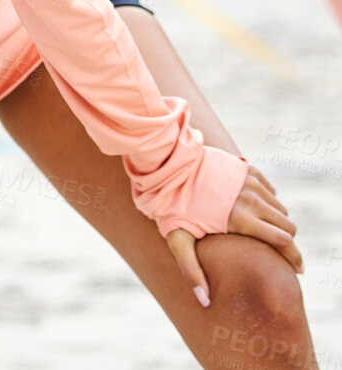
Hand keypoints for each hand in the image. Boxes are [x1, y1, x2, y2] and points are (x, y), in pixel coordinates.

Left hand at [166, 163, 300, 306]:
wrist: (167, 165)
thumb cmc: (170, 205)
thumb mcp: (177, 239)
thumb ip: (191, 271)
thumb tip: (205, 302)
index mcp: (239, 219)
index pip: (283, 242)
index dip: (295, 258)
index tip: (298, 270)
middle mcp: (251, 200)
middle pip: (287, 226)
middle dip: (287, 241)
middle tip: (277, 251)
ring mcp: (250, 183)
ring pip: (281, 209)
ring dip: (278, 222)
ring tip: (264, 232)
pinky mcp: (248, 170)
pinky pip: (271, 191)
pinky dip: (270, 202)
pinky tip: (255, 210)